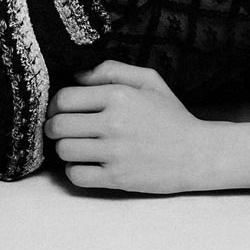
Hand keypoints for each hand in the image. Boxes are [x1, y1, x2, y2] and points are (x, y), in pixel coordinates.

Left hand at [43, 59, 208, 193]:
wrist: (196, 152)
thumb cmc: (170, 114)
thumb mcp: (148, 80)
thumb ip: (112, 70)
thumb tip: (77, 75)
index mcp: (119, 95)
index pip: (65, 98)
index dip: (56, 104)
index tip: (60, 109)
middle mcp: (114, 123)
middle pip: (59, 125)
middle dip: (53, 126)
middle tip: (61, 127)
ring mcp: (115, 153)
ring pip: (64, 150)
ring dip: (64, 147)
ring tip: (75, 144)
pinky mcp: (117, 178)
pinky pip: (76, 175)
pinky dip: (74, 170)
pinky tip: (86, 163)